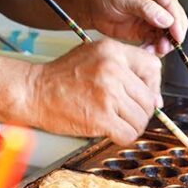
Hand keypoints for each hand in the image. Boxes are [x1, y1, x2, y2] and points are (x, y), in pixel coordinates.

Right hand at [24, 39, 162, 144]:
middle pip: (149, 98)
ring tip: (114, 121)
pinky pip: (129, 134)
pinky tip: (110, 130)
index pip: (153, 67)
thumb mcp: (93, 57)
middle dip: (141, 110)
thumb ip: (124, 70)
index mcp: (112, 50)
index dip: (152, 84)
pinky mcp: (101, 118)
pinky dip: (122, 136)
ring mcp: (108, 94)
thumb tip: (155, 99)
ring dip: (131, 125)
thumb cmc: (59, 77)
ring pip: (141, 118)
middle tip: (124, 112)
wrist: (32, 91)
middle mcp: (113, 69)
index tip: (142, 93)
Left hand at [84, 0, 187, 55]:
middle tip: (162, 48)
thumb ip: (145, 7)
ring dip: (163, 45)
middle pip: (176, 22)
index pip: (173, 6)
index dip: (177, 23)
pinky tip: (145, 51)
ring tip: (150, 51)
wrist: (92, 8)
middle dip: (171, 37)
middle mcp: (160, 2)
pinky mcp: (148, 30)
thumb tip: (166, 19)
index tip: (176, 37)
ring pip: (169, 35)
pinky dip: (154, 49)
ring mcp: (156, 18)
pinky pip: (157, 42)